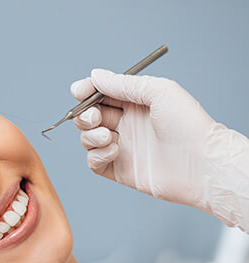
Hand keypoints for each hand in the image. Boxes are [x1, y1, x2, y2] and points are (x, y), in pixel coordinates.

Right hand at [71, 69, 248, 231]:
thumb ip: (124, 84)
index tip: (79, 91)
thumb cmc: (188, 125)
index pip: (101, 94)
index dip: (87, 92)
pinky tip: (115, 151)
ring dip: (91, 135)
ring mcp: (121, 147)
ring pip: (87, 138)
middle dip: (85, 115)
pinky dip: (97, 154)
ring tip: (108, 136)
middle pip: (89, 116)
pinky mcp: (118, 169)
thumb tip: (96, 75)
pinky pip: (93, 161)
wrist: (200, 164)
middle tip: (95, 117)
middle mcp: (126, 124)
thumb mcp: (158, 92)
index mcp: (135, 103)